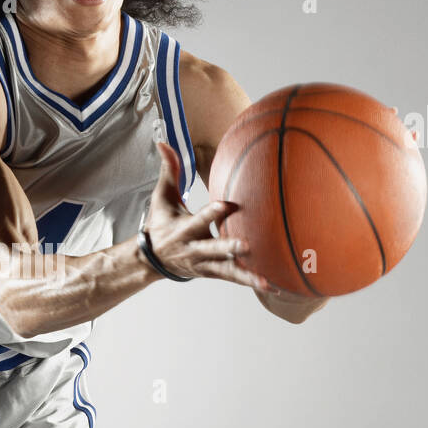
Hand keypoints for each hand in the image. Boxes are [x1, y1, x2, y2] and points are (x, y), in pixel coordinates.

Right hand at [141, 141, 279, 292]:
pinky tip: (275, 287)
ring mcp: (205, 264)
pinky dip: (252, 282)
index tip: (227, 204)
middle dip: (228, 248)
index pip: (199, 219)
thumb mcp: (162, 197)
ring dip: (247, 275)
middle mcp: (195, 249)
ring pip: (227, 270)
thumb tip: (163, 141)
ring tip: (267, 282)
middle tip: (246, 246)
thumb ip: (169, 169)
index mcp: (184, 229)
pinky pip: (234, 278)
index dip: (212, 213)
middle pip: (213, 249)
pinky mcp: (213, 273)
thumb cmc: (161, 223)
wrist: (152, 260)